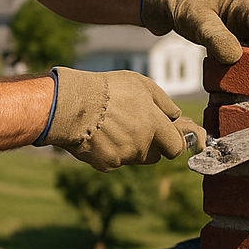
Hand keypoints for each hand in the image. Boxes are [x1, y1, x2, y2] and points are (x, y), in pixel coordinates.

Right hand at [40, 67, 207, 171]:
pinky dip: (110, 150)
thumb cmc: (108, 90)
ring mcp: (123, 157)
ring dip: (130, 147)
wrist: (72, 104)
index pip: (176, 147)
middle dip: (151, 144)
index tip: (169, 135)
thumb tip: (176, 116)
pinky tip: (99, 133)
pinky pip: (114, 160)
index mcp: (154, 126)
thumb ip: (164, 103)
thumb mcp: (142, 85)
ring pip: (133, 157)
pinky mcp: (105, 164)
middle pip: (155, 155)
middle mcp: (141, 145)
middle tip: (136, 126)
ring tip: (113, 125)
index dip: (174, 141)